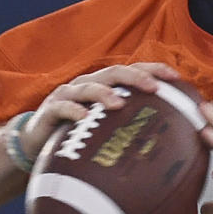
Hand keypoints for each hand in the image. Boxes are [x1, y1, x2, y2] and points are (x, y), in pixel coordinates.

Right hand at [19, 62, 180, 158]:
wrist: (37, 143)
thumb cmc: (78, 135)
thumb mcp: (105, 128)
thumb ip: (129, 127)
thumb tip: (170, 144)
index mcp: (104, 85)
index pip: (132, 70)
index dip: (153, 69)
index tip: (176, 77)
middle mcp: (87, 84)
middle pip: (114, 73)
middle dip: (135, 77)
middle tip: (154, 88)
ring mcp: (68, 95)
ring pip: (89, 87)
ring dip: (105, 93)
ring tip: (120, 104)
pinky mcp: (50, 109)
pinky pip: (63, 107)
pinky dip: (74, 111)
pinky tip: (85, 119)